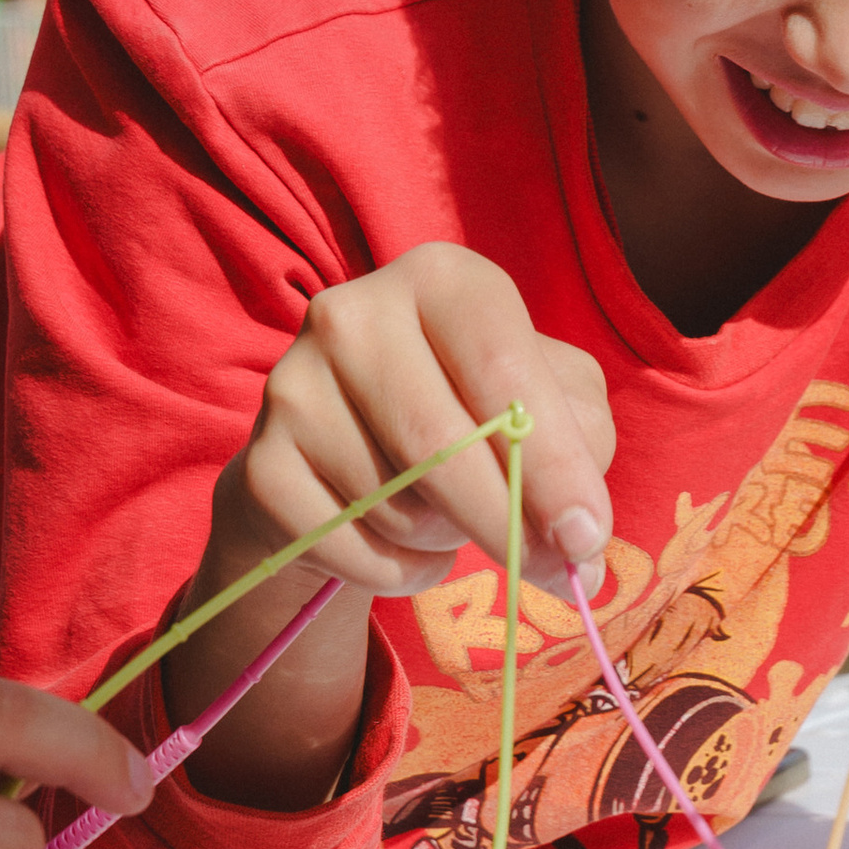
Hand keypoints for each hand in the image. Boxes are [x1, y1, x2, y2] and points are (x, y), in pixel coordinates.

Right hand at [210, 244, 614, 605]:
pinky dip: (399, 571)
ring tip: (447, 512)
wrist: (341, 453)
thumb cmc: (466, 412)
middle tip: (554, 566)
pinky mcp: (261, 466)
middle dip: (510, 522)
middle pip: (445, 444)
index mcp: (440, 278)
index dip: (554, 461)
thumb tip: (582, 535)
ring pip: (401, 507)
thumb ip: (579, 443)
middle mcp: (352, 314)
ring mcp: (293, 386)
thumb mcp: (541, 397)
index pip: (503, 370)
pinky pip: (354, 550)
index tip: (587, 534)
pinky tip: (399, 539)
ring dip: (449, 538)